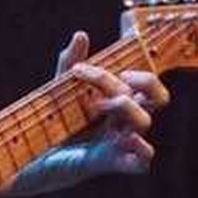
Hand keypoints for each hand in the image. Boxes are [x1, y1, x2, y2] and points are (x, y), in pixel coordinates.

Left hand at [54, 29, 169, 174]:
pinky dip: (140, 149)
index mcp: (120, 100)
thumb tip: (81, 35)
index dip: (146, 66)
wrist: (39, 157)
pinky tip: (124, 138)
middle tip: (122, 77)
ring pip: (145, 121)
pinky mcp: (113, 162)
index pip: (146, 82)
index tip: (127, 59)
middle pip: (158, 97)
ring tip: (97, 105)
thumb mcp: (60, 89)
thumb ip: (70, 63)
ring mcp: (122, 140)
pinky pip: (142, 161)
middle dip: (145, 80)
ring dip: (125, 106)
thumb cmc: (57, 122)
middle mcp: (125, 119)